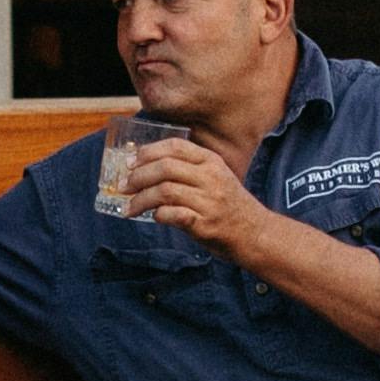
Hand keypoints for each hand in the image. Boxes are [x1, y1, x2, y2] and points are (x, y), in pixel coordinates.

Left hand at [121, 131, 257, 250]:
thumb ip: (189, 170)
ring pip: (165, 191)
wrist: (256, 233)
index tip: (130, 162)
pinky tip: (154, 217)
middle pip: (165, 168)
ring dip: (141, 200)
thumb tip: (146, 169)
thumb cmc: (231, 207)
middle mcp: (210, 178)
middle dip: (138, 177)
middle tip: (124, 186)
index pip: (175, 147)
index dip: (148, 152)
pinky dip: (159, 215)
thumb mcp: (216, 178)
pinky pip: (174, 214)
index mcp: (211, 162)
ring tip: (130, 208)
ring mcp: (209, 201)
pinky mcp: (205, 224)